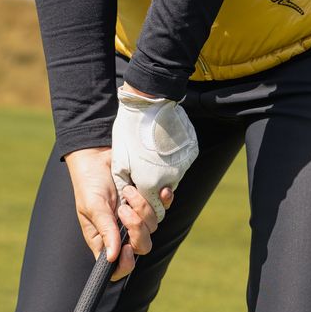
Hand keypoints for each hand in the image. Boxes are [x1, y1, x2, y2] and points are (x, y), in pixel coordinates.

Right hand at [64, 147, 174, 281]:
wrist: (98, 155)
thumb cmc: (89, 182)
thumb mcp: (92, 206)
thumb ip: (104, 230)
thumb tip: (112, 258)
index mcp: (106, 239)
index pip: (120, 267)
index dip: (126, 264)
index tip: (127, 248)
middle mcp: (124, 231)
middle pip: (143, 246)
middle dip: (137, 229)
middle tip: (123, 209)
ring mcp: (138, 215)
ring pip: (154, 225)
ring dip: (142, 208)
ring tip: (128, 191)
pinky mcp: (149, 199)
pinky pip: (164, 206)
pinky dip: (164, 199)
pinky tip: (160, 191)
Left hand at [111, 86, 198, 222]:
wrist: (149, 103)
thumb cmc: (129, 131)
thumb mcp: (119, 161)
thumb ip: (124, 185)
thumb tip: (127, 199)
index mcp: (151, 184)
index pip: (153, 208)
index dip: (144, 202)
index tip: (137, 188)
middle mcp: (171, 178)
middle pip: (164, 194)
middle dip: (155, 187)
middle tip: (145, 167)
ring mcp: (183, 164)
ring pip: (174, 177)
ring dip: (165, 171)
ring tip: (152, 151)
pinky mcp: (191, 152)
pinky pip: (182, 162)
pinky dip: (174, 158)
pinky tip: (163, 144)